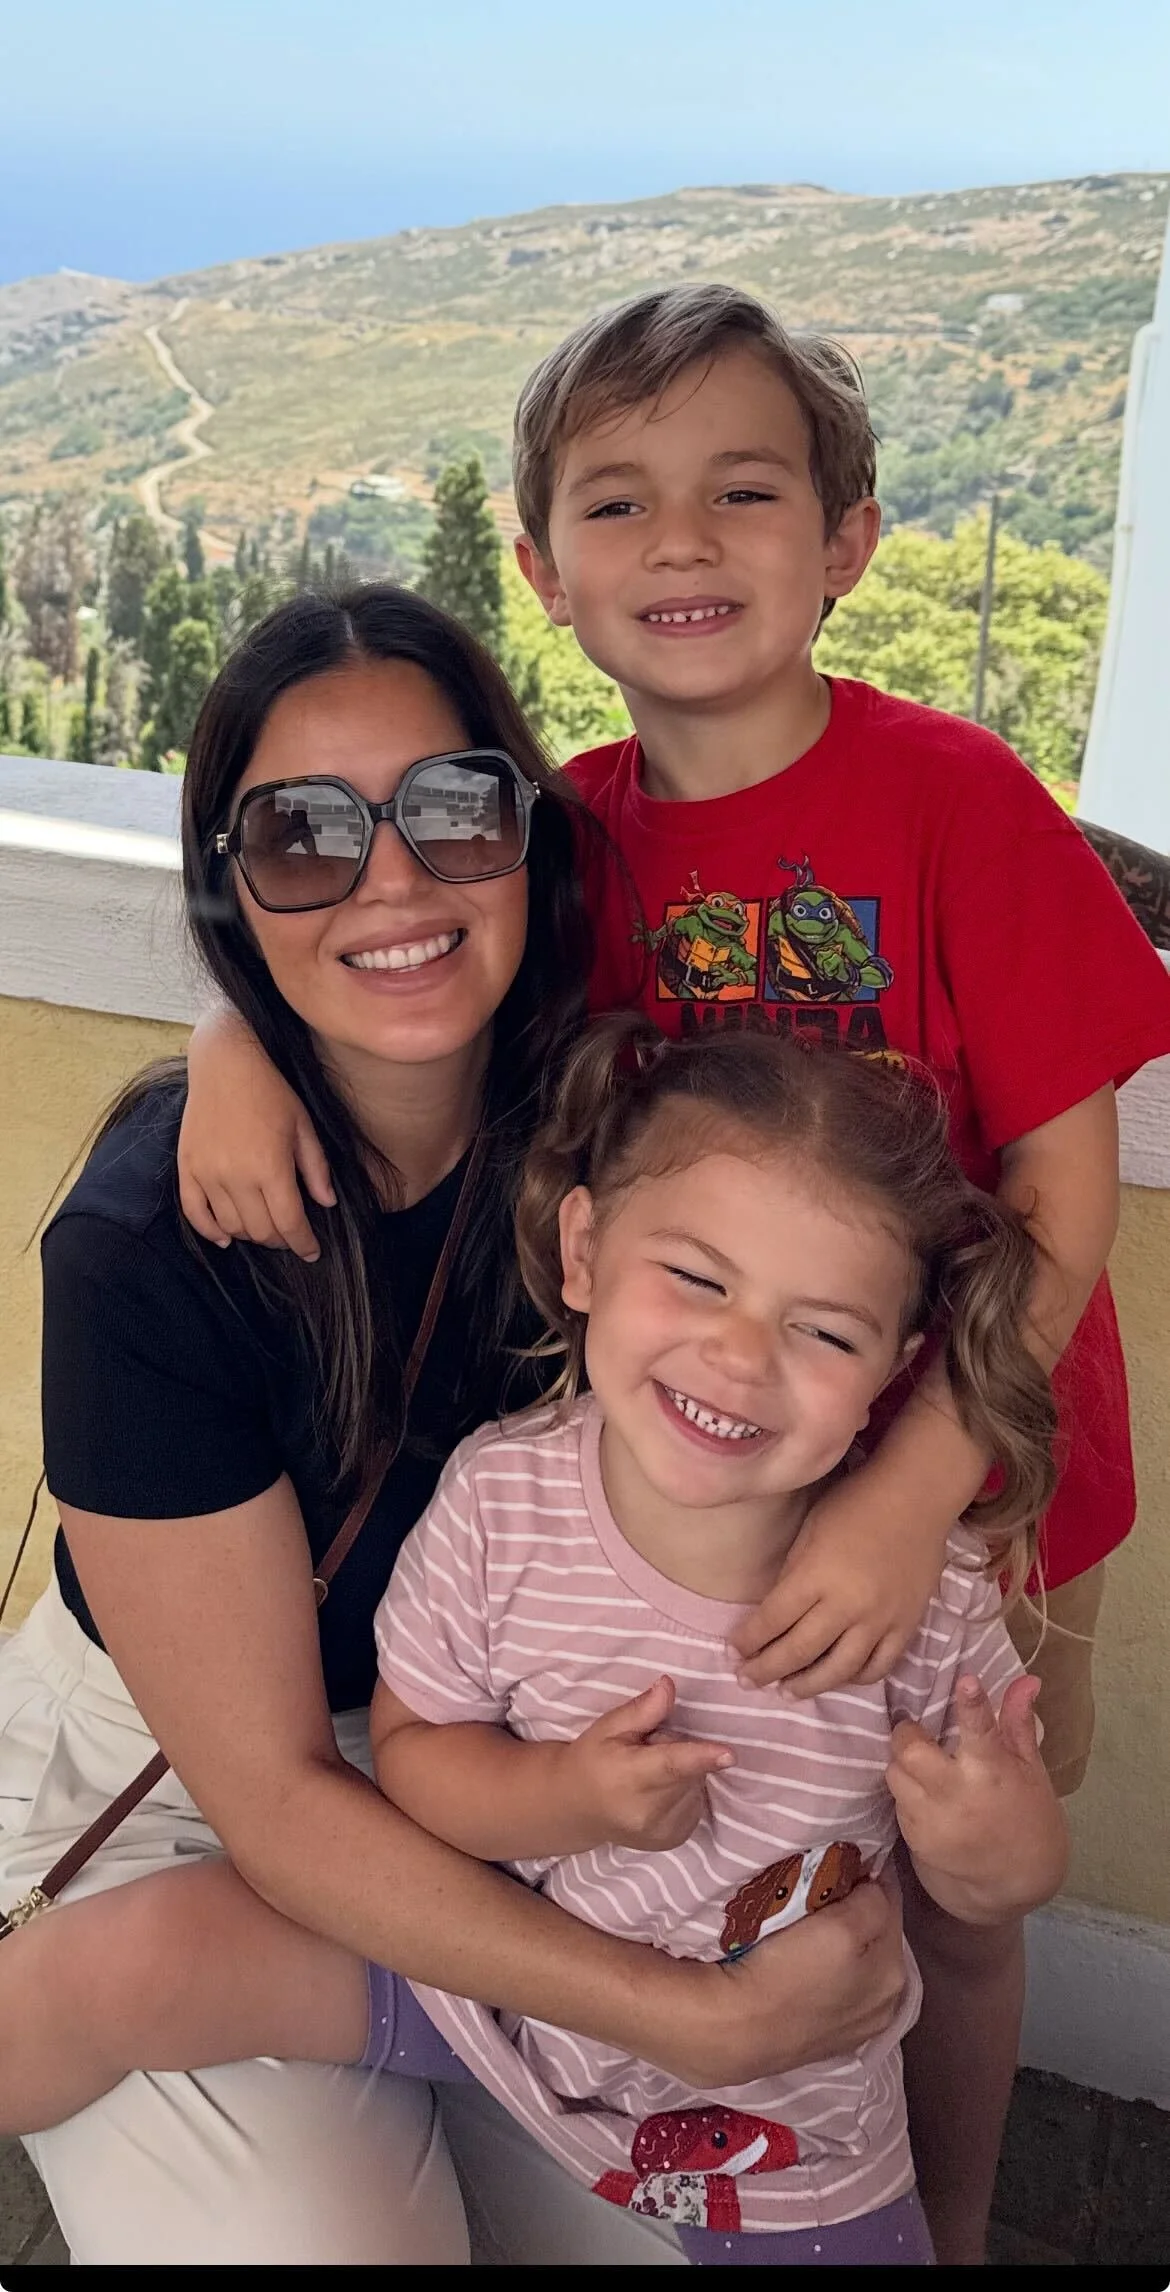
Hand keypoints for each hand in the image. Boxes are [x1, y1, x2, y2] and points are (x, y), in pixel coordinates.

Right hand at [178, 1012, 334, 1257]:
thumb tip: (327, 1203)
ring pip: (231, 1226)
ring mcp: (208, 1173)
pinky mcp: (187, 1168)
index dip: (304, 1243)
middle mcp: (236, 1176)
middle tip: (292, 1236)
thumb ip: (316, 1168)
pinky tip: (226, 1238)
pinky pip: (194, 1213)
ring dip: (251, 1235)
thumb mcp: (303, 1127)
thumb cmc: (271, 1092)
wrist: (225, 1064)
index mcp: (270, 1167)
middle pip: (260, 1230)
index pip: (289, 1223)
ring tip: (265, 1229)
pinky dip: (210, 1231)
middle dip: (281, 1240)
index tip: (312, 1252)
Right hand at [565, 1676, 732, 1851]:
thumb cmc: (592, 1761)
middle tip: (651, 1750)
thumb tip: (669, 1688)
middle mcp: (648, 1811)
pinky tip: (659, 1792)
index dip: (701, 1758)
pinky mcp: (674, 1839)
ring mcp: (663, 1831)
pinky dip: (685, 1792)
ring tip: (651, 1774)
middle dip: (679, 1752)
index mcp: (628, 1778)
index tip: (730, 1755)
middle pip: (690, 1770)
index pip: (671, 1765)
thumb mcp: (608, 1727)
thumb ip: (642, 1710)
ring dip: (684, 1774)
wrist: (576, 1808)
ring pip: (697, 1786)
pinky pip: (696, 1803)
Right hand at [652, 1879, 906, 2087]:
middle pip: (875, 1933)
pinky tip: (803, 1960)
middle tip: (822, 1887)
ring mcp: (855, 2025)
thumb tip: (874, 1886)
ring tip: (809, 1922)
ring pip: (857, 1959)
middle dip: (857, 1908)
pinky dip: (826, 1967)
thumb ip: (874, 1901)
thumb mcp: (843, 1927)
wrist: (736, 2026)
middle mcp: (885, 2004)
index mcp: (895, 1975)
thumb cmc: (787, 1971)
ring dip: (842, 1938)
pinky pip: (835, 1984)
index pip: (890, 1901)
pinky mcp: (825, 2036)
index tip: (843, 1859)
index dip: (868, 1875)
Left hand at [730, 1465, 948, 1694]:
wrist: (917, 1496)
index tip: (733, 1651)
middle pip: (799, 1651)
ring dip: (807, 1685)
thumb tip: (774, 1614)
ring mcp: (881, 1619)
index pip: (772, 1619)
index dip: (748, 1640)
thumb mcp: (810, 1530)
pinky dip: (855, 1678)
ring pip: (838, 1670)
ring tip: (786, 1690)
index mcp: (817, 1574)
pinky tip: (837, 1676)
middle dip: (766, 1669)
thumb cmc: (855, 1504)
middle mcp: (848, 1604)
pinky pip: (878, 1666)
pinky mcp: (907, 1626)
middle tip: (748, 1679)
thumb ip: (793, 1575)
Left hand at [887, 1673, 1067, 1922]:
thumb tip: (1027, 1679)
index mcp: (994, 1772)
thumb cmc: (1030, 1819)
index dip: (972, 1704)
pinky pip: (897, 1800)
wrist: (1014, 1884)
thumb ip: (1018, 1724)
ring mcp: (933, 1819)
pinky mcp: (915, 1838)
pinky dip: (907, 1793)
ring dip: (904, 1765)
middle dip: (908, 1734)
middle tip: (920, 1734)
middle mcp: (959, 1794)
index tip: (967, 1680)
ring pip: (895, 1773)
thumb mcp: (1032, 1771)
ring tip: (925, 1769)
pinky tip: (928, 1798)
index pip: (981, 1730)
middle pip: (910, 1749)